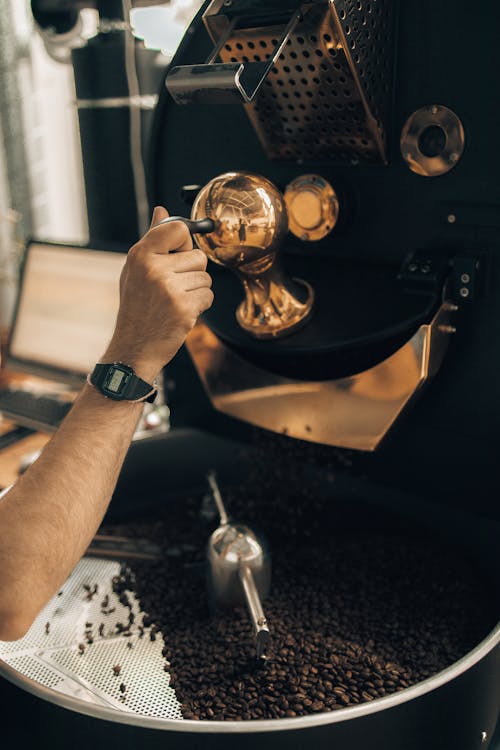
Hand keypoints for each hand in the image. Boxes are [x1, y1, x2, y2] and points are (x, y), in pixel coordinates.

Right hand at [103, 206, 212, 380]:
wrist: (133, 347)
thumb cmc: (136, 307)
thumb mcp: (136, 270)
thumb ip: (152, 240)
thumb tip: (162, 210)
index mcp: (141, 255)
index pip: (178, 228)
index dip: (185, 241)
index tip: (179, 253)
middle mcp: (154, 268)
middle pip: (199, 256)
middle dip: (192, 272)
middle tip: (173, 288)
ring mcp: (169, 288)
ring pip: (205, 277)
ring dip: (196, 291)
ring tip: (174, 302)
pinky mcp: (183, 307)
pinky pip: (208, 296)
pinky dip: (200, 306)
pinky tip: (181, 312)